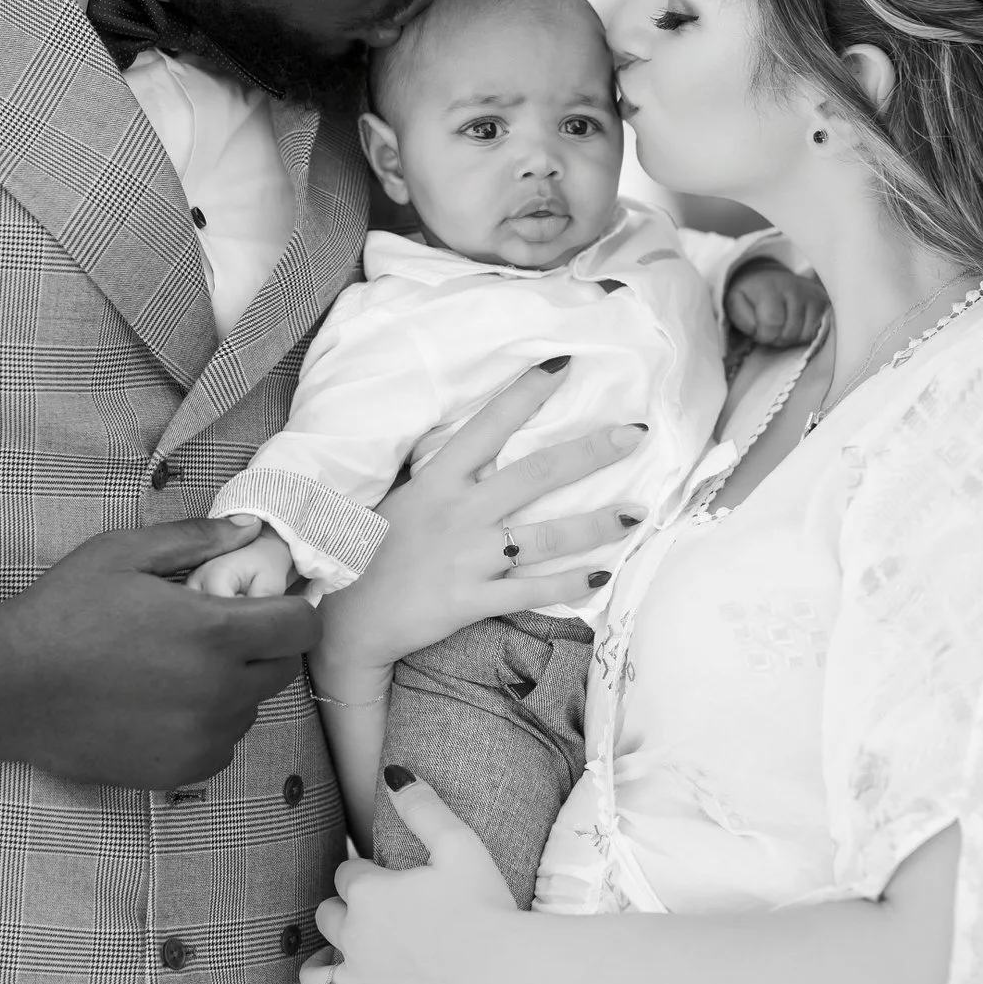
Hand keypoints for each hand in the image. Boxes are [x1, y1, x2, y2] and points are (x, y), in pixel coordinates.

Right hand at [0, 517, 318, 787]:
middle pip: (282, 668)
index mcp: (214, 633)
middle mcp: (219, 691)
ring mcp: (202, 737)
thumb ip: (196, 539)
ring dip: (234, 685)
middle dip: (265, 644)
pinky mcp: (181, 770)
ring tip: (181, 666)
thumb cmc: (63, 612)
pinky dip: (208, 723)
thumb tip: (251, 530)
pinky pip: (222, 743)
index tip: (272, 601)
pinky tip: (165, 702)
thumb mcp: (124, 553)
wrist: (7, 689)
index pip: (300, 627)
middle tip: (221, 628)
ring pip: (251, 707)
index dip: (294, 608)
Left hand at [303, 767, 520, 983]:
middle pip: (328, 914)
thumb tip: (393, 773)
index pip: (348, 874)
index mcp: (370, 892)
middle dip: (346, 909)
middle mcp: (355, 934)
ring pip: (317, 964)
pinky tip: (346, 983)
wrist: (503, 975)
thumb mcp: (460, 845)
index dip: (365, 873)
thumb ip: (422, 807)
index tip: (385, 879)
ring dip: (327, 954)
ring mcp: (358, 977)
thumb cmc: (486, 909)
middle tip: (375, 912)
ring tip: (344, 952)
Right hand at [313, 358, 644, 686]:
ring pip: (546, 536)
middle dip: (590, 453)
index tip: (563, 366)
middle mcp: (459, 513)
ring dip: (596, 524)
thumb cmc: (368, 550)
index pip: (488, 426)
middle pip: (536, 475)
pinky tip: (602, 576)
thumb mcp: (401, 497)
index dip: (526, 394)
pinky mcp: (472, 599)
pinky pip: (533, 590)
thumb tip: (483, 448)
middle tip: (633, 435)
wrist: (345, 617)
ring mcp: (469, 558)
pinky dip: (570, 584)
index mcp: (437, 481)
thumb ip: (444, 476)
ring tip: (637, 512)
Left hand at [726, 261, 828, 347]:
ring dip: (790, 338)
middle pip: (790, 332)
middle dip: (777, 338)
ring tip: (781, 327)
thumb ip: (741, 318)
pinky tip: (794, 325)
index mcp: (769, 286)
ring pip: (804, 334)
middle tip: (770, 330)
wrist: (769, 276)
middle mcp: (793, 287)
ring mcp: (810, 294)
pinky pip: (816, 331)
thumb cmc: (750, 294)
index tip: (758, 331)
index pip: (772, 322)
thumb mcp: (735, 302)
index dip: (764, 334)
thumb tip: (757, 330)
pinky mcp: (822, 301)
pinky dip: (803, 335)